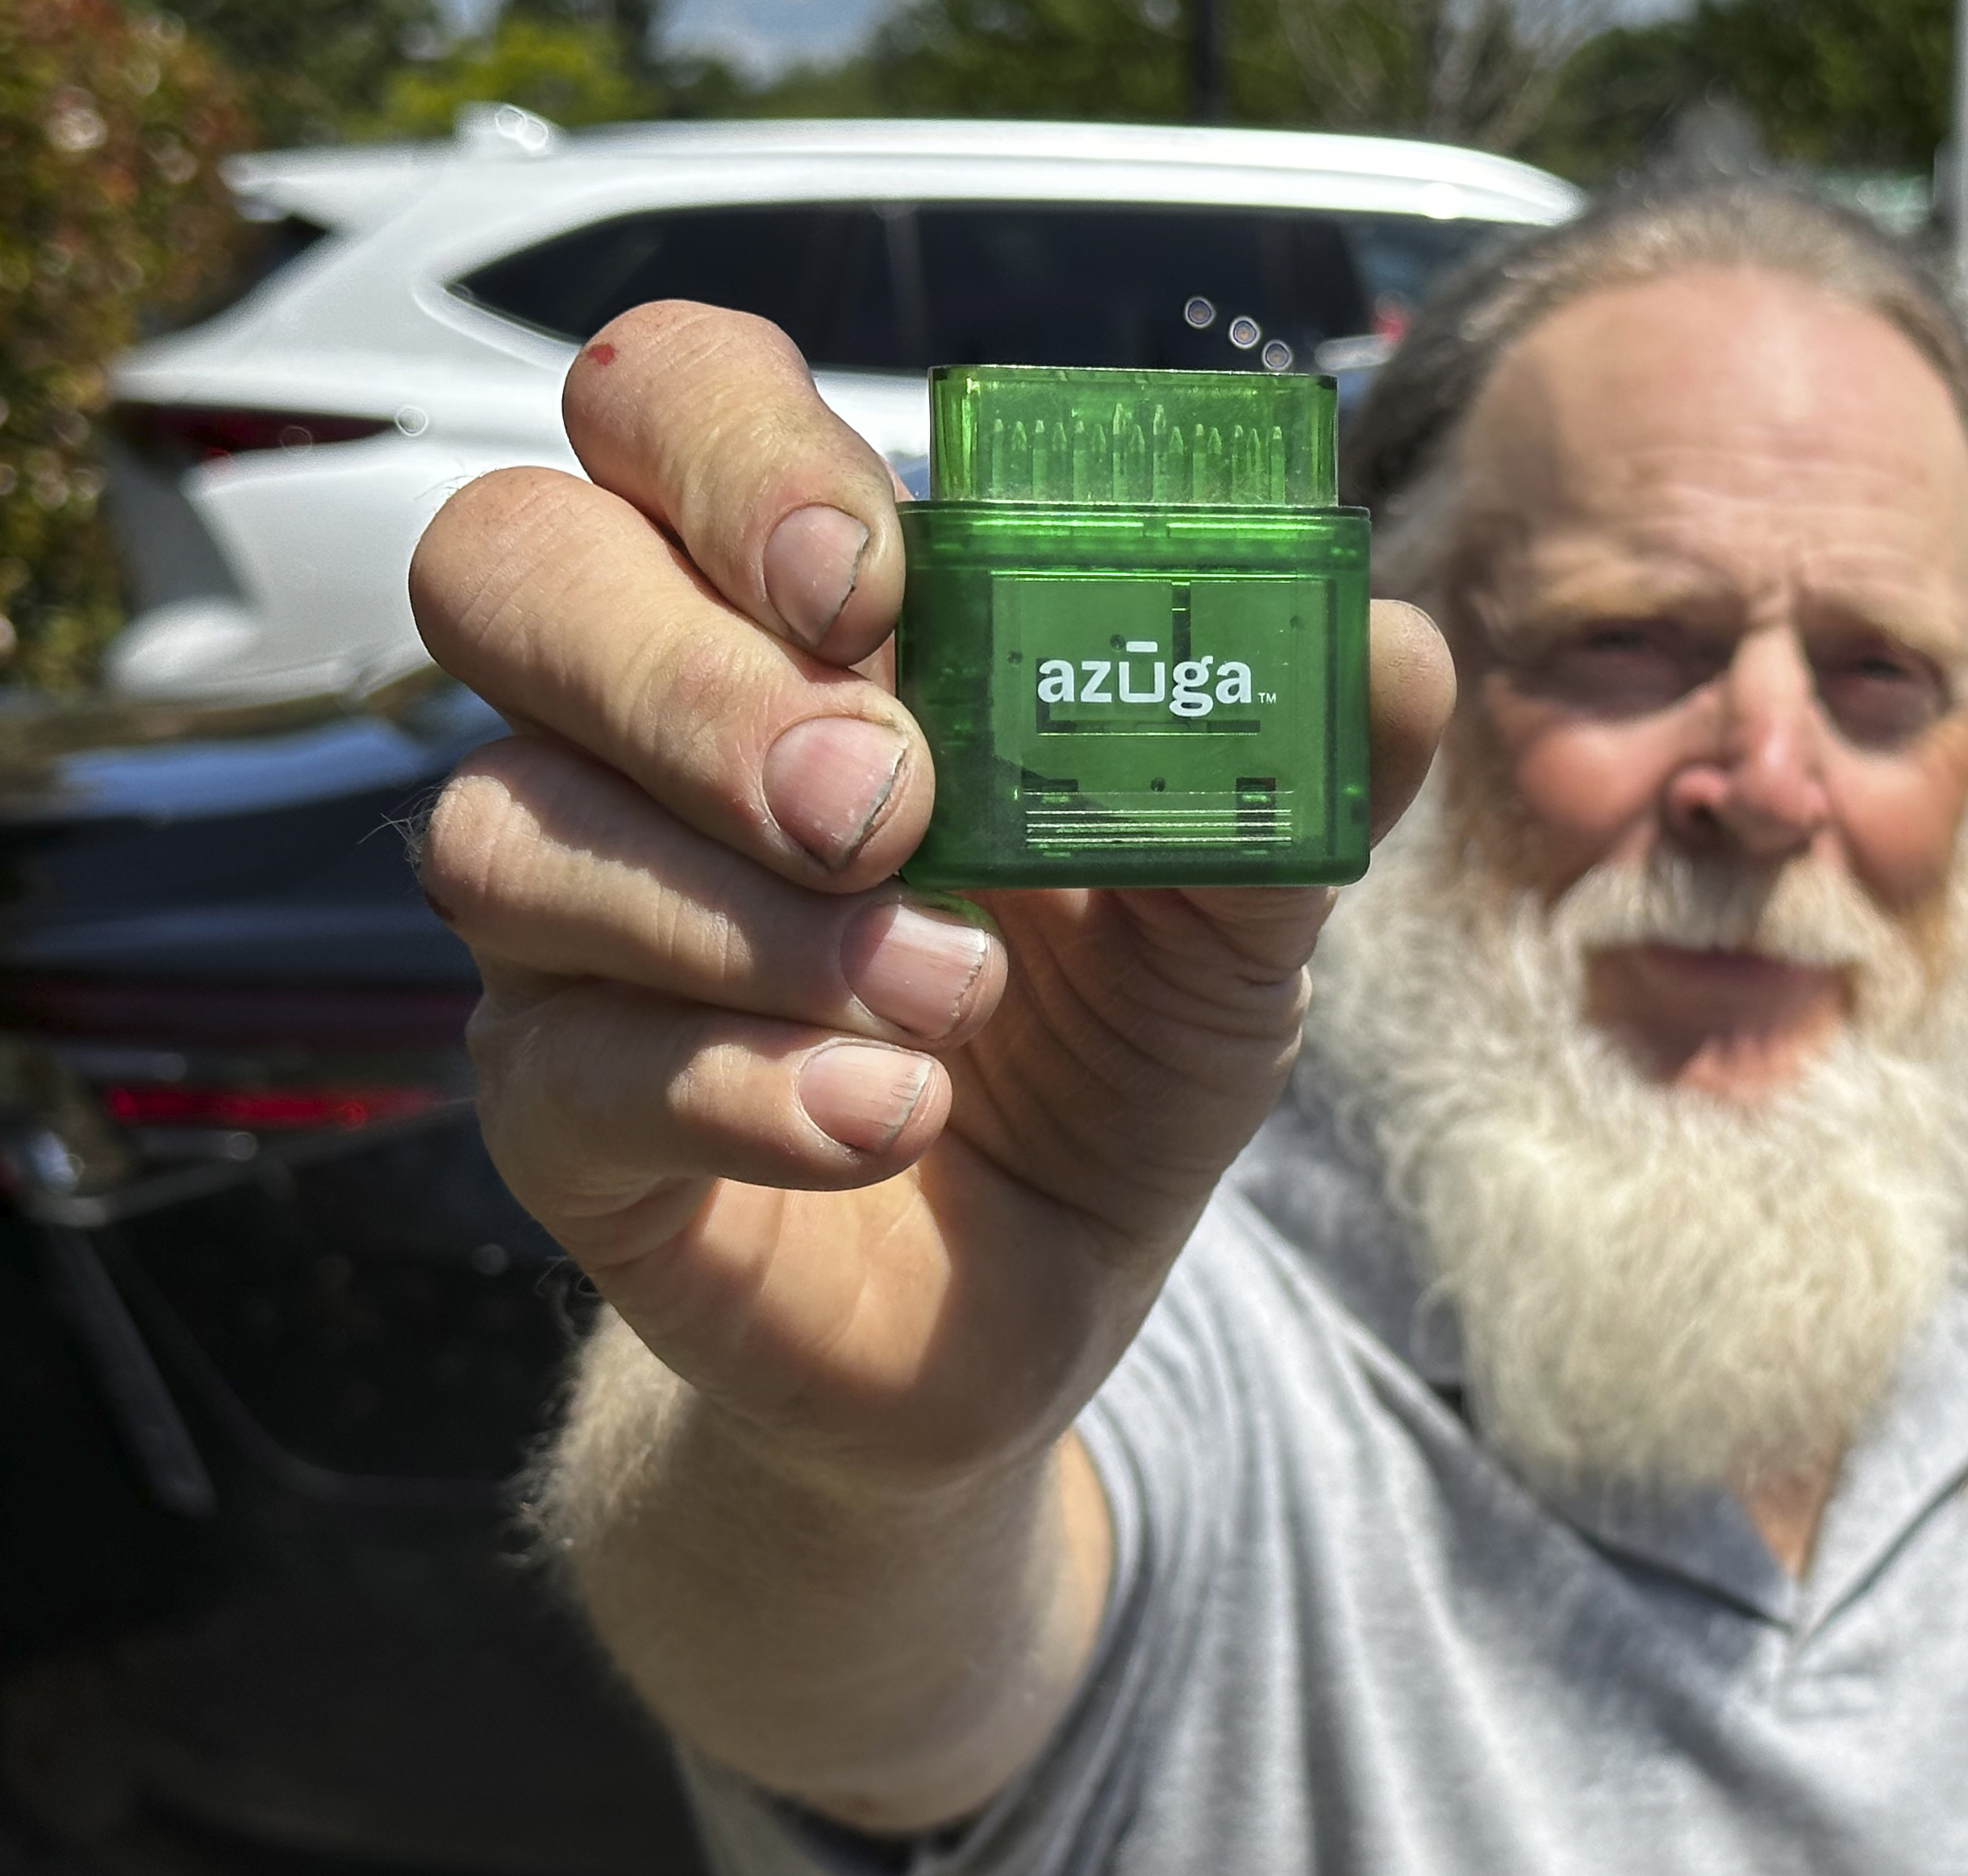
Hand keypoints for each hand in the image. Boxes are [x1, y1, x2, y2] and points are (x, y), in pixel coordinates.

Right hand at [413, 302, 1453, 1494]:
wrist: (1038, 1294)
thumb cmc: (1113, 1044)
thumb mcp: (1243, 897)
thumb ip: (1300, 761)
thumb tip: (1379, 648)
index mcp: (806, 618)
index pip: (667, 407)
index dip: (734, 452)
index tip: (878, 580)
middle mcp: (647, 736)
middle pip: (507, 568)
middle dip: (690, 675)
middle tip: (880, 803)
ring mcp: (578, 925)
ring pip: (507, 830)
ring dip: (748, 916)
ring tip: (954, 997)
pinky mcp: (563, 1114)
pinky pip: (563, 1060)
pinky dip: (744, 1085)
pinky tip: (890, 1118)